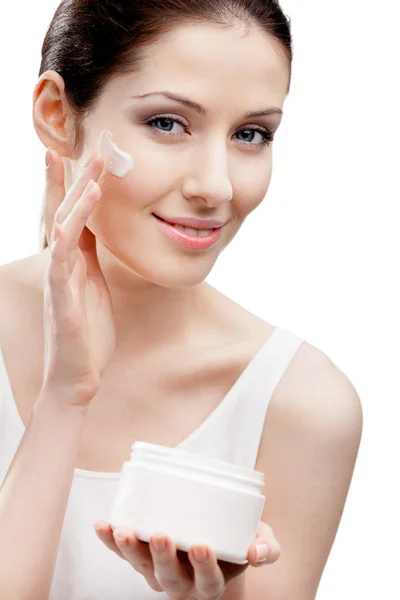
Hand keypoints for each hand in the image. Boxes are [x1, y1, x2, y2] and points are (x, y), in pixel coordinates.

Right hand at [41, 149, 115, 405]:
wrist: (76, 377)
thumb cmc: (86, 333)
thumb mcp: (94, 285)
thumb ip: (91, 256)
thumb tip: (95, 227)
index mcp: (73, 262)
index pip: (72, 215)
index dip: (76, 185)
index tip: (84, 154)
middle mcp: (62, 266)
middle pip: (65, 215)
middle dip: (74, 180)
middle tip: (86, 147)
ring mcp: (59, 283)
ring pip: (63, 233)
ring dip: (73, 201)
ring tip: (88, 173)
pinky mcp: (62, 304)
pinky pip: (62, 267)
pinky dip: (65, 242)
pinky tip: (71, 221)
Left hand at [93, 520, 279, 598]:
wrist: (218, 546)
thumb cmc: (238, 543)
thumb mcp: (259, 544)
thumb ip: (266, 548)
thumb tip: (259, 553)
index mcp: (212, 581)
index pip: (208, 580)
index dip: (204, 566)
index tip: (202, 546)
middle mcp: (183, 582)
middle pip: (170, 577)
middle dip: (163, 557)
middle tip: (161, 535)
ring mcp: (160, 573)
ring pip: (142, 568)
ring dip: (130, 550)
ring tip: (122, 530)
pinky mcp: (144, 558)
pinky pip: (124, 553)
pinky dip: (111, 541)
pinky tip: (102, 525)